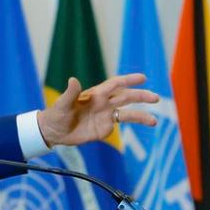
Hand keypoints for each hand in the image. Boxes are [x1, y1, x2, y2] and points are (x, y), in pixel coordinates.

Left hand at [36, 73, 158, 146]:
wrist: (55, 131)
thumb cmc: (57, 114)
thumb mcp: (62, 104)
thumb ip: (70, 93)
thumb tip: (73, 79)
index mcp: (95, 94)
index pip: (115, 84)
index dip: (128, 80)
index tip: (142, 77)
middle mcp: (103, 103)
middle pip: (126, 97)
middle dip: (140, 96)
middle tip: (155, 98)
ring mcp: (105, 115)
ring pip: (127, 113)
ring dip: (141, 115)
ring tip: (154, 121)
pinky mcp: (105, 128)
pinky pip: (121, 124)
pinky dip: (134, 124)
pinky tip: (143, 125)